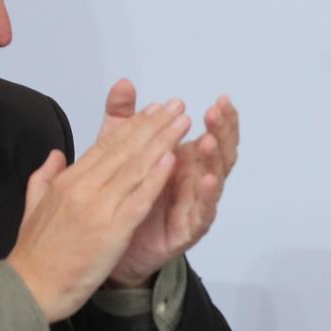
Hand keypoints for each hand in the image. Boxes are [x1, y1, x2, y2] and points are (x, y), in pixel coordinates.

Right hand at [6, 99, 190, 321]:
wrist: (29, 288)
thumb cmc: (35, 253)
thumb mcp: (33, 205)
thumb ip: (45, 176)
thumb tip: (57, 154)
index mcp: (68, 180)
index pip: (106, 145)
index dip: (133, 125)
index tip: (152, 109)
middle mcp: (83, 187)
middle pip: (125, 149)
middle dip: (154, 124)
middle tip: (176, 104)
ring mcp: (97, 208)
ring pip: (135, 167)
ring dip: (162, 142)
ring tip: (183, 121)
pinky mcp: (110, 231)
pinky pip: (138, 199)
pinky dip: (156, 178)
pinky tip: (173, 160)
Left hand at [98, 78, 239, 287]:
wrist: (107, 247)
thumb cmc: (123, 199)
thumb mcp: (118, 152)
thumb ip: (124, 120)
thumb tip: (124, 83)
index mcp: (186, 161)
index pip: (213, 134)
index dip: (220, 118)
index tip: (221, 99)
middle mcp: (195, 181)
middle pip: (220, 153)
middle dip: (223, 132)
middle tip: (218, 112)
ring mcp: (194, 205)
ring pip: (216, 180)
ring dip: (215, 159)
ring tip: (210, 139)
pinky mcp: (187, 231)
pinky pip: (203, 213)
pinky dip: (207, 196)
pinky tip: (207, 180)